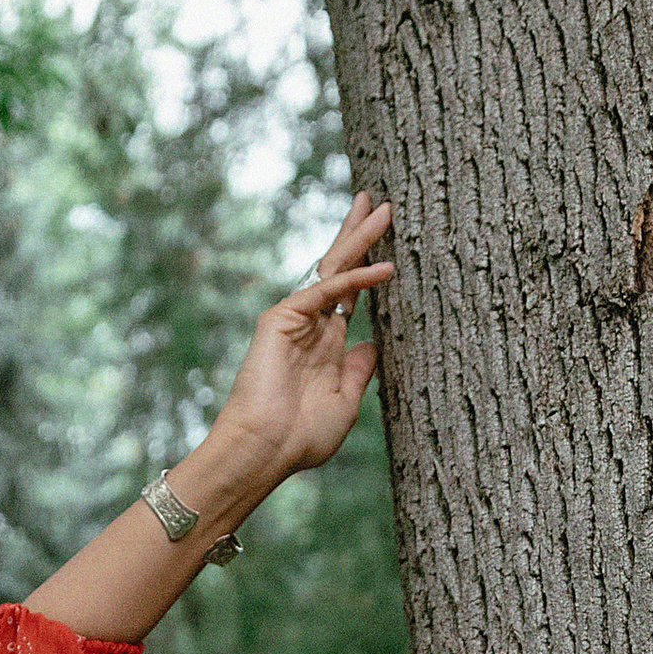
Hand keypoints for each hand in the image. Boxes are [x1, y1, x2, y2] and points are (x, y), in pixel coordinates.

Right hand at [204, 194, 395, 498]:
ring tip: (383, 209)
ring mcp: (295, 319)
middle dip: (360, 235)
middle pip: (340, 269)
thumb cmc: (301, 437)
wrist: (265, 449)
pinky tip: (384, 268)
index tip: (387, 245)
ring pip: (334, 268)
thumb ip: (359, 370)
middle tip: (380, 204)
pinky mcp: (282, 318)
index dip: (368, 267)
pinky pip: (327, 291)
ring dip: (360, 238)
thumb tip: (374, 343)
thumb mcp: (345, 402)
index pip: (351, 294)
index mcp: (325, 344)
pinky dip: (356, 278)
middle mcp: (311, 325)